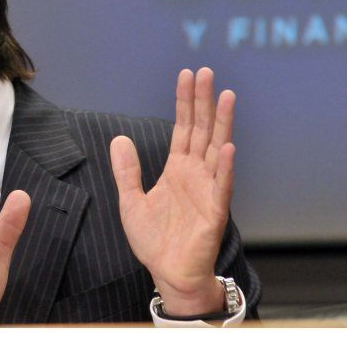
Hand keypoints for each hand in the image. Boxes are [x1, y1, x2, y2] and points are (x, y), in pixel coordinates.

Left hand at [110, 67, 234, 315]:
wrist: (169, 274)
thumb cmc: (154, 241)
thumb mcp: (131, 201)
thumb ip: (127, 171)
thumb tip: (119, 138)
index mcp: (177, 168)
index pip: (182, 127)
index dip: (185, 101)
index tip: (186, 75)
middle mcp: (195, 173)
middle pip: (201, 129)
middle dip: (203, 101)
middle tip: (206, 72)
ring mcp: (207, 189)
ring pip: (216, 149)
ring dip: (222, 123)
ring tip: (227, 96)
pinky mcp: (215, 211)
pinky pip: (221, 185)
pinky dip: (224, 166)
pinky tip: (227, 146)